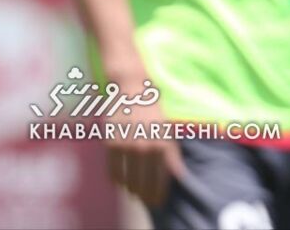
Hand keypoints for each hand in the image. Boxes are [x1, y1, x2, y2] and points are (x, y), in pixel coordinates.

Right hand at [104, 79, 184, 207]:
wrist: (132, 89)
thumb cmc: (153, 110)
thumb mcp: (167, 130)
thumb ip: (172, 154)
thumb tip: (178, 174)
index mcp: (162, 144)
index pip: (161, 177)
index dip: (159, 192)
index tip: (159, 202)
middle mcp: (145, 147)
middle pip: (144, 181)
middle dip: (146, 194)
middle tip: (147, 201)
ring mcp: (127, 146)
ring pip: (127, 178)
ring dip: (131, 188)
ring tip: (134, 193)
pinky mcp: (111, 143)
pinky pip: (113, 169)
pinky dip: (117, 179)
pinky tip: (120, 183)